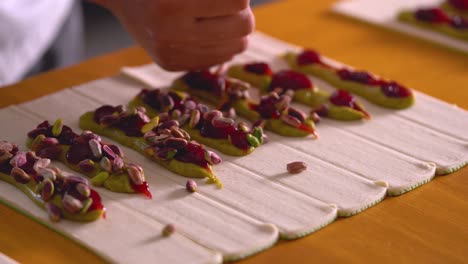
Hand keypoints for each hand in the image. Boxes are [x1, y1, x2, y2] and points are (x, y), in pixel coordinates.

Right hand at [94, 0, 254, 70]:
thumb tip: (246, 3)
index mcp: (172, 4)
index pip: (238, 1)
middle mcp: (170, 33)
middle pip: (243, 26)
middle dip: (242, 11)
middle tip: (227, 3)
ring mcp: (170, 53)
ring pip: (236, 47)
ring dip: (235, 29)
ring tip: (216, 15)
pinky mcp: (171, 65)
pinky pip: (219, 59)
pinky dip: (220, 44)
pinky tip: (204, 30)